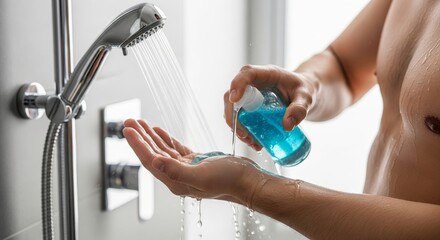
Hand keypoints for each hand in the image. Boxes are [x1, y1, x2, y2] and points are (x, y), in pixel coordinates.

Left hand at [123, 119, 261, 203]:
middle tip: (129, 120)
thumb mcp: (202, 175)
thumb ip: (176, 170)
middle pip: (153, 153)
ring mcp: (187, 168)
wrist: (248, 181)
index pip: (151, 160)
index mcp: (176, 180)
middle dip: (140, 137)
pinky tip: (159, 130)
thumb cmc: (229, 180)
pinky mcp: (196, 162)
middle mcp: (178, 175)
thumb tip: (155, 161)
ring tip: (140, 122)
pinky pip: (176, 149)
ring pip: (163, 149)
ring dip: (151, 136)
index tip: (128, 129)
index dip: (138, 144)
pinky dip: (166, 138)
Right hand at [224, 65, 317, 150]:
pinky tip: (254, 142)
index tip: (234, 99)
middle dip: (233, 116)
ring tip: (251, 142)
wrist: (302, 95)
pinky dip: (244, 132)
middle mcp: (253, 84)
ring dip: (237, 127)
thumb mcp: (306, 97)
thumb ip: (300, 108)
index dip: (237, 84)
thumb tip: (287, 126)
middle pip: (232, 95)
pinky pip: (240, 119)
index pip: (247, 73)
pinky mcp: (249, 108)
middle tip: (243, 134)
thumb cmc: (303, 90)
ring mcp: (248, 96)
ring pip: (233, 110)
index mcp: (266, 73)